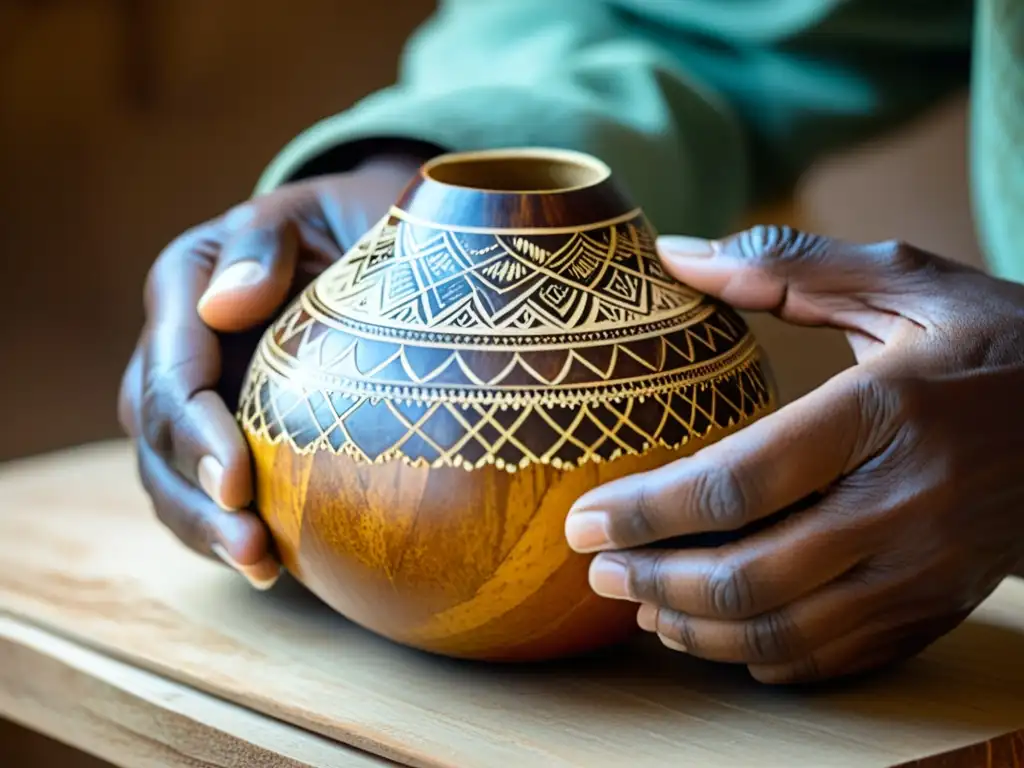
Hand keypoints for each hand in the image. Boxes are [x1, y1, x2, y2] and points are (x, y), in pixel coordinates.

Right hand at [118, 152, 430, 588]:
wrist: (361, 244)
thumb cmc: (341, 225)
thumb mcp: (312, 213)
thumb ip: (263, 246)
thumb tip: (226, 307)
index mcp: (185, 289)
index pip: (174, 372)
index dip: (196, 433)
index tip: (238, 480)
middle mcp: (177, 348)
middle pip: (159, 437)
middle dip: (199, 499)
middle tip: (251, 548)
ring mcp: (197, 396)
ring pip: (170, 475)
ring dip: (208, 529)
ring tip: (262, 568)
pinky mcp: (225, 431)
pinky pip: (205, 490)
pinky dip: (226, 530)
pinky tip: (272, 564)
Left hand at [564, 226, 1023, 683]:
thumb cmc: (997, 343)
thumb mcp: (907, 283)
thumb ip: (787, 267)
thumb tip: (673, 254)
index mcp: (886, 413)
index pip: (738, 482)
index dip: (646, 511)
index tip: (583, 520)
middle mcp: (905, 504)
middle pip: (749, 575)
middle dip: (655, 581)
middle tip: (597, 569)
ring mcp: (925, 570)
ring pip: (783, 632)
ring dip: (695, 627)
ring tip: (639, 603)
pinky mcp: (934, 607)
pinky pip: (831, 658)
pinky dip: (758, 656)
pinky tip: (714, 631)